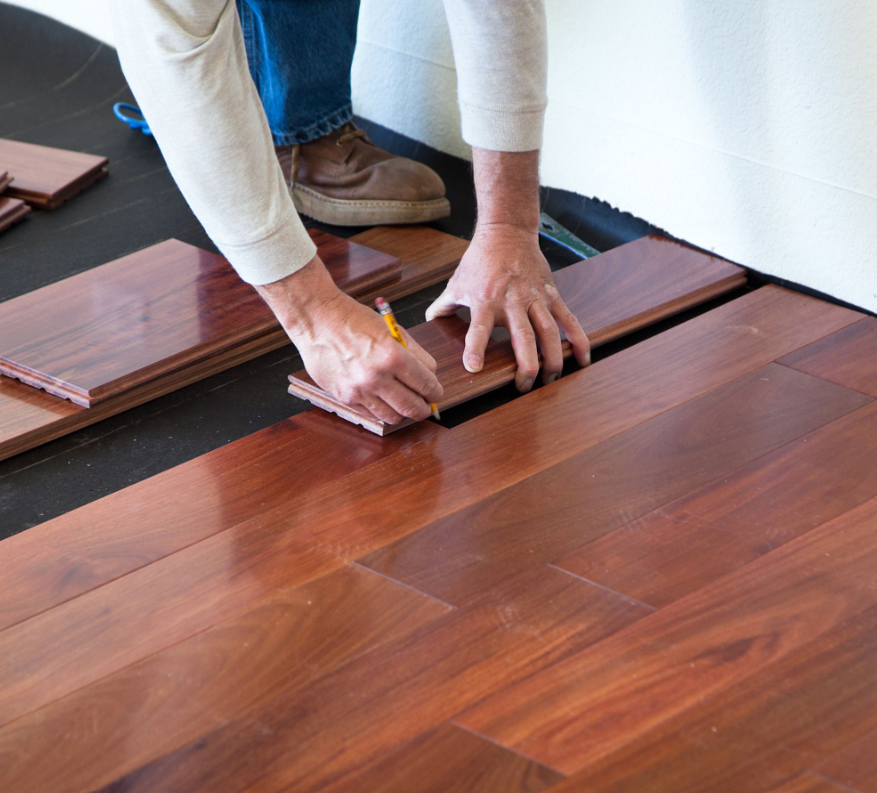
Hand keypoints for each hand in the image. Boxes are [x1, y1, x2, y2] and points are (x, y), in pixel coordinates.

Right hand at [257, 255, 441, 423]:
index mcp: (392, 356)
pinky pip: (372, 414)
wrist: (318, 320)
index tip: (435, 393)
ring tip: (404, 402)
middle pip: (413, 407)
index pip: (427, 385)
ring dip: (403, 412)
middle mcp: (376, 377)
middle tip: (426, 404)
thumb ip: (415, 354)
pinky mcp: (345, 397)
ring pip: (394, 417)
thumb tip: (430, 376)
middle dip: (425, 408)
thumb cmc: (354, 320)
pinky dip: (382, 410)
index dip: (435, 392)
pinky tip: (383, 399)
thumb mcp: (393, 330)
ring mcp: (359, 390)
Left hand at [425, 223, 590, 392]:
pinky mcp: (552, 294)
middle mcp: (512, 301)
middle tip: (524, 387)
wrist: (506, 231)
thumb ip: (442, 307)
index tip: (474, 368)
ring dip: (553, 359)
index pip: (479, 328)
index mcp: (485, 300)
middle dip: (526, 365)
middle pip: (523, 337)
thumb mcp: (455, 283)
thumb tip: (428, 324)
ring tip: (552, 379)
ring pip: (549, 332)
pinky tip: (582, 360)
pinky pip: (568, 320)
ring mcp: (535, 298)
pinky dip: (578, 340)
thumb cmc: (479, 261)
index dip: (476, 348)